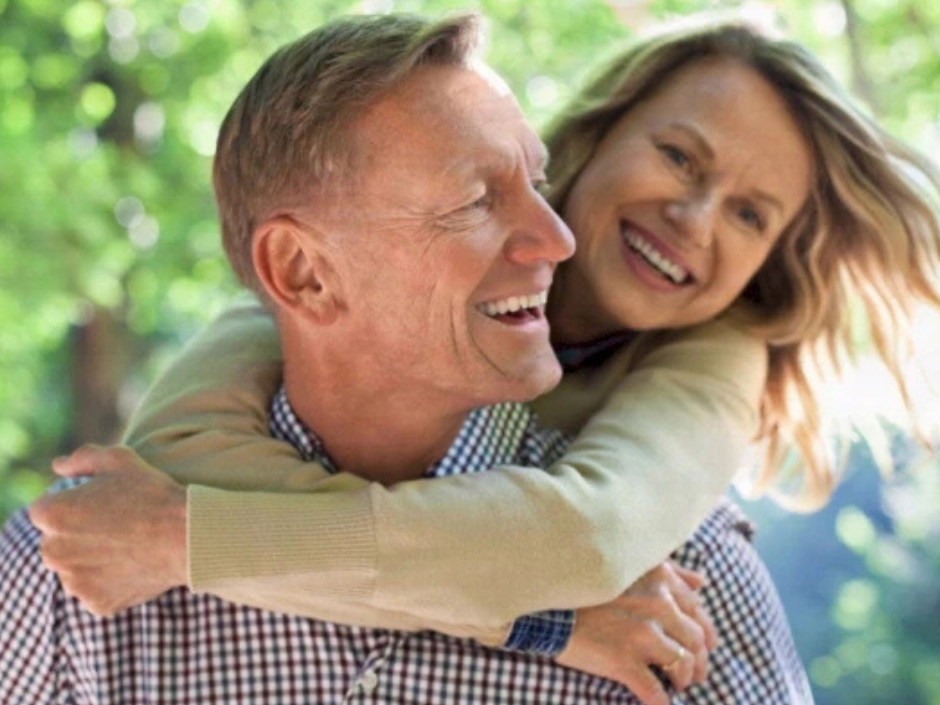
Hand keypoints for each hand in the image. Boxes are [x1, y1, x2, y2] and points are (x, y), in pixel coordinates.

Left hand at [28, 444, 187, 616]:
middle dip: (76, 534)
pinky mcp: (95, 603)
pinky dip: (109, 582)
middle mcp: (53, 552)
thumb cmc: (153, 494)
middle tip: (115, 525)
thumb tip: (58, 466)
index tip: (99, 505)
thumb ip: (81, 458)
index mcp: (51, 514)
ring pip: (74, 568)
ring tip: (126, 546)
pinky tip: (132, 565)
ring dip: (90, 560)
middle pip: (56, 542)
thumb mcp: (119, 458)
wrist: (188, 536)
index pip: (45, 510)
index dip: (72, 504)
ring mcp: (73, 582)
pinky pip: (95, 590)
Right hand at [556, 561, 716, 704]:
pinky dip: (663, 703)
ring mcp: (642, 634)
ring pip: (682, 665)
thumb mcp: (630, 566)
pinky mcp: (625, 661)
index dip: (703, 632)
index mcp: (659, 579)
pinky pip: (655, 692)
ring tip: (680, 686)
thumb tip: (701, 582)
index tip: (703, 645)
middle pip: (695, 640)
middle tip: (695, 673)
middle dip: (699, 661)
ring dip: (685, 680)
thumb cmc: (584, 581)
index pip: (697, 610)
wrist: (545, 602)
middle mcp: (657, 604)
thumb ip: (668, 570)